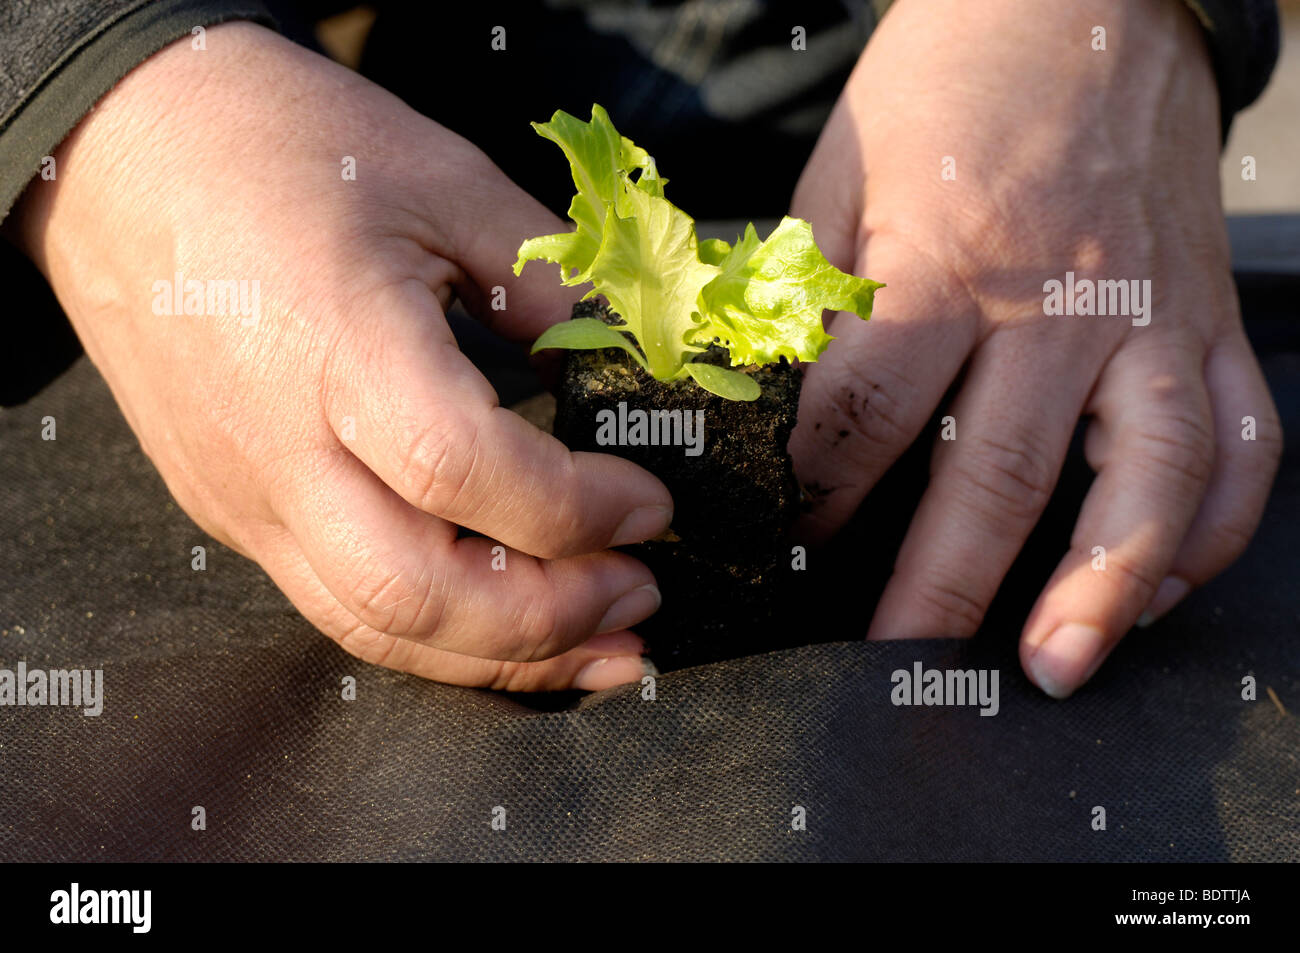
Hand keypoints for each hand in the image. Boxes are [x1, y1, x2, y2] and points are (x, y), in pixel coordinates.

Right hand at [13, 22, 670, 690]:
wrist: (127, 155)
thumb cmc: (285, 149)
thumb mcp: (445, 184)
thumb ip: (548, 284)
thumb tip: (632, 366)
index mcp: (335, 341)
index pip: (461, 470)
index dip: (574, 508)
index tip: (651, 506)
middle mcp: (277, 443)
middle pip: (414, 592)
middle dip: (549, 618)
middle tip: (638, 596)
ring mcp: (244, 492)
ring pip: (374, 625)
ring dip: (500, 654)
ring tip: (599, 639)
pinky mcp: (232, 511)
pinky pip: (339, 604)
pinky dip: (438, 630)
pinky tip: (507, 619)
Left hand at [789, 0, 1281, 696]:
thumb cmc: (952, 81)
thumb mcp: (844, 171)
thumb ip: (817, 293)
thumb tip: (780, 405)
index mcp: (948, 257)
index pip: (870, 415)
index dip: (820, 494)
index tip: (796, 546)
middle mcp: (1060, 299)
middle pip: (1000, 473)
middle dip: (942, 587)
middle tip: (902, 665)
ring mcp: (1151, 312)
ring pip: (1151, 473)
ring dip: (1105, 584)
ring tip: (1058, 668)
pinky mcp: (1208, 316)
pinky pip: (1242, 438)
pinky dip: (1211, 526)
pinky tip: (1161, 584)